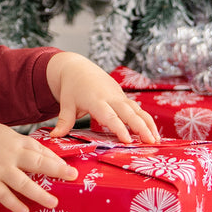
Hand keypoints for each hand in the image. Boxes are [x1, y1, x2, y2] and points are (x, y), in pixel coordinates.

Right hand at [0, 120, 77, 211]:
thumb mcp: (4, 134)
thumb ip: (20, 145)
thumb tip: (42, 155)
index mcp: (16, 141)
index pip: (41, 150)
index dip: (56, 159)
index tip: (69, 167)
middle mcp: (10, 155)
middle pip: (38, 163)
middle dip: (57, 170)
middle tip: (72, 177)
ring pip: (23, 183)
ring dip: (40, 194)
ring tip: (54, 203)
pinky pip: (4, 195)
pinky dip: (15, 204)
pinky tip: (25, 211)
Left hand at [45, 52, 159, 142]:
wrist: (77, 68)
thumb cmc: (71, 88)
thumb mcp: (66, 104)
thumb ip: (64, 121)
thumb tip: (55, 137)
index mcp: (96, 100)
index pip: (109, 116)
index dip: (119, 128)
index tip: (127, 141)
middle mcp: (111, 97)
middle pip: (129, 113)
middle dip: (140, 127)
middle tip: (150, 142)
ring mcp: (119, 96)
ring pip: (137, 111)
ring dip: (148, 125)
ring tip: (156, 140)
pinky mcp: (123, 97)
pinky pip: (138, 109)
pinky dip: (146, 120)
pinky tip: (153, 133)